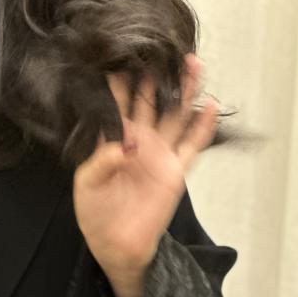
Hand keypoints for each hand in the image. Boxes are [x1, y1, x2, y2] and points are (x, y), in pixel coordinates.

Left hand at [73, 54, 220, 284]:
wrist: (116, 245)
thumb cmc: (96, 215)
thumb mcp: (87, 185)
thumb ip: (101, 162)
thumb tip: (125, 146)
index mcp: (114, 142)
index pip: (118, 107)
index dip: (121, 85)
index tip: (123, 61)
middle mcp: (140, 142)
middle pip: (151, 102)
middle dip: (156, 78)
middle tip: (162, 51)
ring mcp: (160, 155)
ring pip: (176, 116)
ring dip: (185, 91)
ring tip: (193, 63)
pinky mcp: (175, 172)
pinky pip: (193, 145)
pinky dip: (203, 126)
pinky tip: (209, 106)